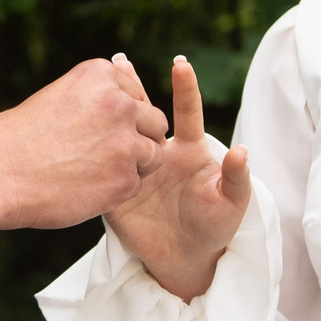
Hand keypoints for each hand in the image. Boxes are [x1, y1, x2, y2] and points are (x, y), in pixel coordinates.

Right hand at [0, 58, 169, 230]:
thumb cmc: (16, 138)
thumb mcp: (58, 97)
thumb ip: (94, 98)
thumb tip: (121, 103)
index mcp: (101, 76)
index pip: (136, 93)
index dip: (125, 115)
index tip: (103, 128)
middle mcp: (119, 103)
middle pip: (154, 121)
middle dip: (138, 138)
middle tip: (109, 154)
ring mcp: (125, 142)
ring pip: (153, 154)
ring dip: (133, 165)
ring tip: (99, 172)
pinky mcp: (124, 179)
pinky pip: (137, 183)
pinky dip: (118, 189)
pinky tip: (89, 188)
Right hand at [102, 56, 251, 300]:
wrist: (185, 258)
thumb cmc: (215, 226)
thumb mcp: (231, 204)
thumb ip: (236, 179)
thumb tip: (242, 152)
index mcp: (189, 149)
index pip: (186, 112)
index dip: (184, 87)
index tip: (180, 63)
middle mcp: (159, 152)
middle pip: (144, 113)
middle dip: (133, 86)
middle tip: (120, 61)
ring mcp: (135, 167)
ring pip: (119, 134)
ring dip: (109, 112)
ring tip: (97, 90)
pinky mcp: (116, 188)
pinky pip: (103, 169)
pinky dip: (93, 154)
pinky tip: (79, 136)